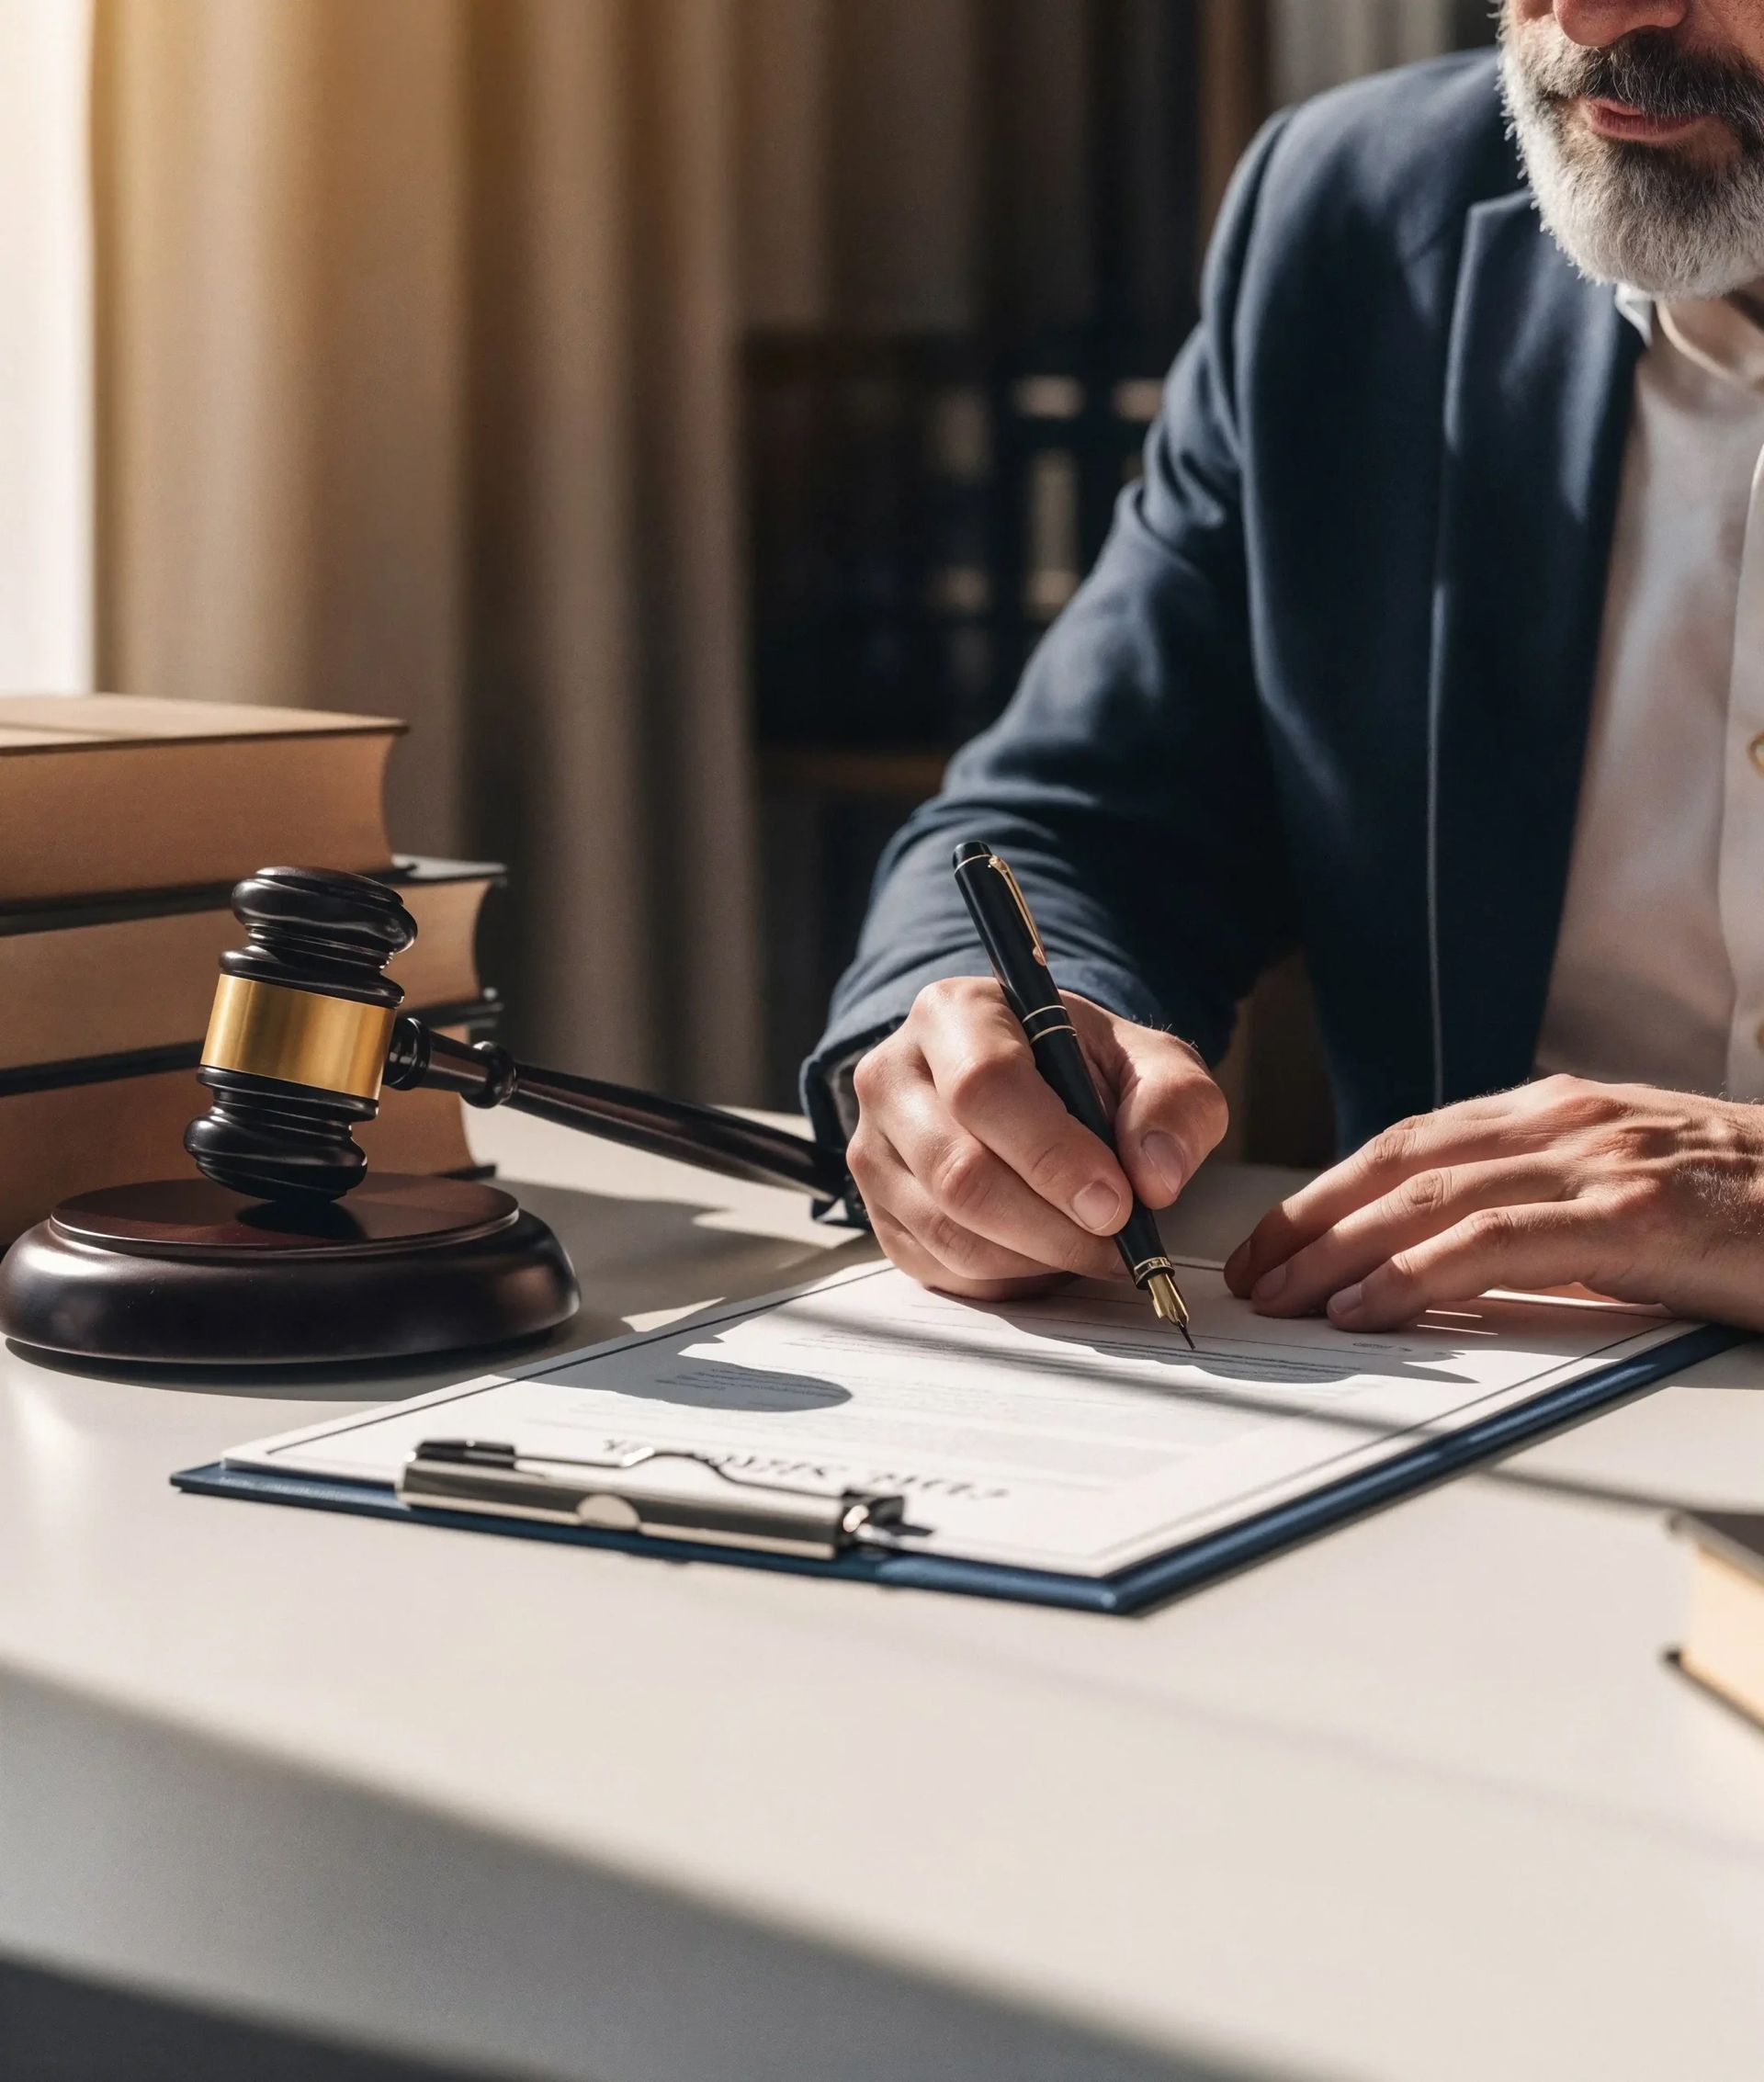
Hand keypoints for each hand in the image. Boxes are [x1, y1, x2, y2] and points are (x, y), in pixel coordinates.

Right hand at [848, 980, 1226, 1300]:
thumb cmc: (1084, 1068)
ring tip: (1091, 1248)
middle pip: (958, 1172)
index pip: (985, 1087)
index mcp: (954, 1013)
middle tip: (1116, 1243)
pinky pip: (940, 1266)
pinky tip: (1048, 1253)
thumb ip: (1172, 1103)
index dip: (1053, 1156)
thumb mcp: (1151, 1062)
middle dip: (1051, 1225)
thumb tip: (1155, 1175)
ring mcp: (876, 1147)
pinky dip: (1008, 1278)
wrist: (1036, 1085)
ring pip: (948, 1230)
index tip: (1115, 1202)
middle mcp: (894, 1075)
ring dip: (1035, 1258)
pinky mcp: (879, 1209)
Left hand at [1225, 1074, 1763, 1331]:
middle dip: (1309, 1220)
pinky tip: (1367, 1306)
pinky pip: (1495, 1243)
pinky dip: (1417, 1273)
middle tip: (1249, 1276)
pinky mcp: (1631, 1213)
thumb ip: (1543, 1209)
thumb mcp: (1627, 1193)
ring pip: (1429, 1197)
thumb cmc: (1748, 1210)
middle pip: (1397, 1164)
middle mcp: (1563, 1122)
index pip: (1409, 1144)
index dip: (1328, 1192)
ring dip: (1339, 1250)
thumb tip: (1445, 1260)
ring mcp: (1596, 1161)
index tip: (1272, 1241)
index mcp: (1556, 1113)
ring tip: (1283, 1298)